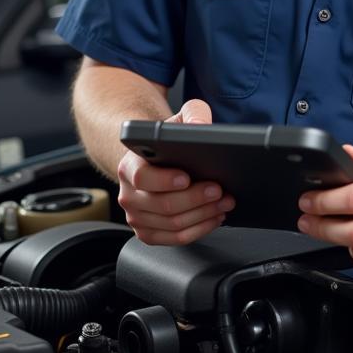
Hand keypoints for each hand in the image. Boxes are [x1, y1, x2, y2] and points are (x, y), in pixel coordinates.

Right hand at [116, 98, 234, 244]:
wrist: (155, 161)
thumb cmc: (168, 141)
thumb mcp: (181, 118)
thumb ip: (193, 114)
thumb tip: (201, 126)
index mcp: (129, 166)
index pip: (142, 177)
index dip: (165, 180)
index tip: (187, 177)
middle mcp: (128, 194)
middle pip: (163, 205)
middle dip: (196, 199)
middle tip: (220, 190)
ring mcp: (137, 217)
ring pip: (172, 224)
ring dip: (203, 215)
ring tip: (224, 202)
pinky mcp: (148, 233)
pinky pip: (175, 239)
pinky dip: (199, 230)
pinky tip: (214, 217)